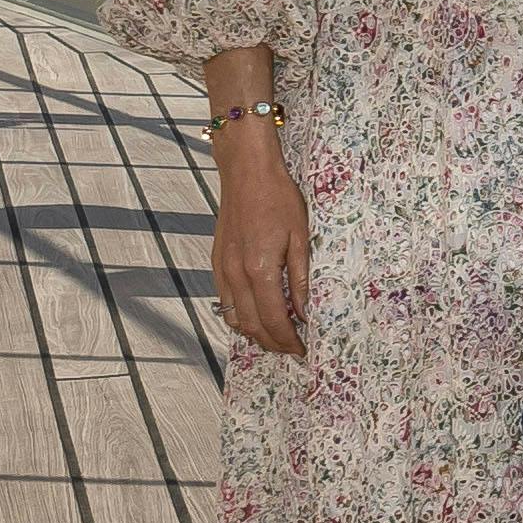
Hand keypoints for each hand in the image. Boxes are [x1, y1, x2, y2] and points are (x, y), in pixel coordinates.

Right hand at [210, 132, 310, 357]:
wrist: (247, 173)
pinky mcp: (216, 262)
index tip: (302, 349)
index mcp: (260, 269)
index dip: (289, 340)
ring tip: (276, 337)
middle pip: (252, 326)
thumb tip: (306, 312)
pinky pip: (223, 301)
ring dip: (255, 334)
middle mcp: (236, 274)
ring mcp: (222, 269)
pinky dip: (239, 316)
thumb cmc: (279, 199)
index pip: (275, 320)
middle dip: (273, 343)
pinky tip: (255, 316)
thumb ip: (302, 279)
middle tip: (293, 349)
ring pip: (234, 318)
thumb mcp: (301, 238)